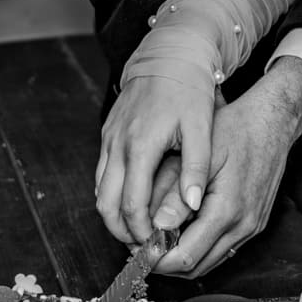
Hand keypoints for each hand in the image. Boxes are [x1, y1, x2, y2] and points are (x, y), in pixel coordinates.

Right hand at [95, 68, 215, 246]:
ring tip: (138, 232)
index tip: (155, 246)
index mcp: (141, 145)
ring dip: (114, 215)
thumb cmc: (189, 89)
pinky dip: (112, 195)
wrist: (170, 53)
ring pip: (99, 191)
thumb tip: (192, 206)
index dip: (140, 232)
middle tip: (142, 248)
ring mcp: (109, 139)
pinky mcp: (108, 134)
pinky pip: (103, 174)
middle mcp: (118, 144)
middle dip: (121, 231)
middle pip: (106, 204)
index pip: (131, 204)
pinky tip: (133, 203)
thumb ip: (195, 167)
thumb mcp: (202, 127)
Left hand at [145, 56, 301, 277]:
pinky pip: (222, 249)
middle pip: (196, 267)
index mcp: (227, 211)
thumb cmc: (235, 131)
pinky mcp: (254, 223)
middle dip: (165, 264)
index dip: (157, 260)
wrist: (272, 122)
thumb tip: (154, 227)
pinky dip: (199, 248)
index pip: (185, 257)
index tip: (136, 250)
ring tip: (156, 240)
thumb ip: (176, 194)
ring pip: (209, 262)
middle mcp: (242, 226)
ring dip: (181, 258)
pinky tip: (182, 231)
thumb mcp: (199, 157)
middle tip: (140, 248)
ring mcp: (251, 227)